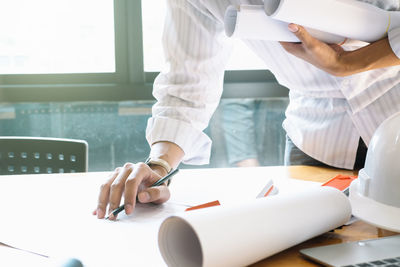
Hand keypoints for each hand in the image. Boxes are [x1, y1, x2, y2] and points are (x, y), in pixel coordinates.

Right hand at [92, 162, 169, 219]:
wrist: (152, 181)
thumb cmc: (158, 187)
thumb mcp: (164, 192)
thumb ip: (156, 193)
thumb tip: (142, 197)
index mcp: (141, 168)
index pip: (132, 181)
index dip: (129, 197)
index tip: (128, 211)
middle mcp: (128, 168)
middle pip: (117, 184)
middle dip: (114, 201)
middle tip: (113, 216)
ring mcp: (118, 172)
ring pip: (106, 185)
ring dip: (102, 201)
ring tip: (102, 216)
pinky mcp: (112, 178)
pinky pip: (103, 188)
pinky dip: (99, 200)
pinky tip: (96, 211)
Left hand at [280, 24, 399, 75]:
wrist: (337, 62)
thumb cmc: (322, 57)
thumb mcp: (311, 44)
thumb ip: (301, 34)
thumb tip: (290, 25)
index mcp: (291, 48)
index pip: (279, 36)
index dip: (277, 28)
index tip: (277, 17)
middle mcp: (296, 46)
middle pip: (288, 32)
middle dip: (288, 24)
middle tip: (289, 13)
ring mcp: (304, 43)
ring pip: (298, 31)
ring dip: (299, 24)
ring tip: (299, 15)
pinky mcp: (313, 40)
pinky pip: (307, 31)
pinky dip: (307, 26)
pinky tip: (309, 20)